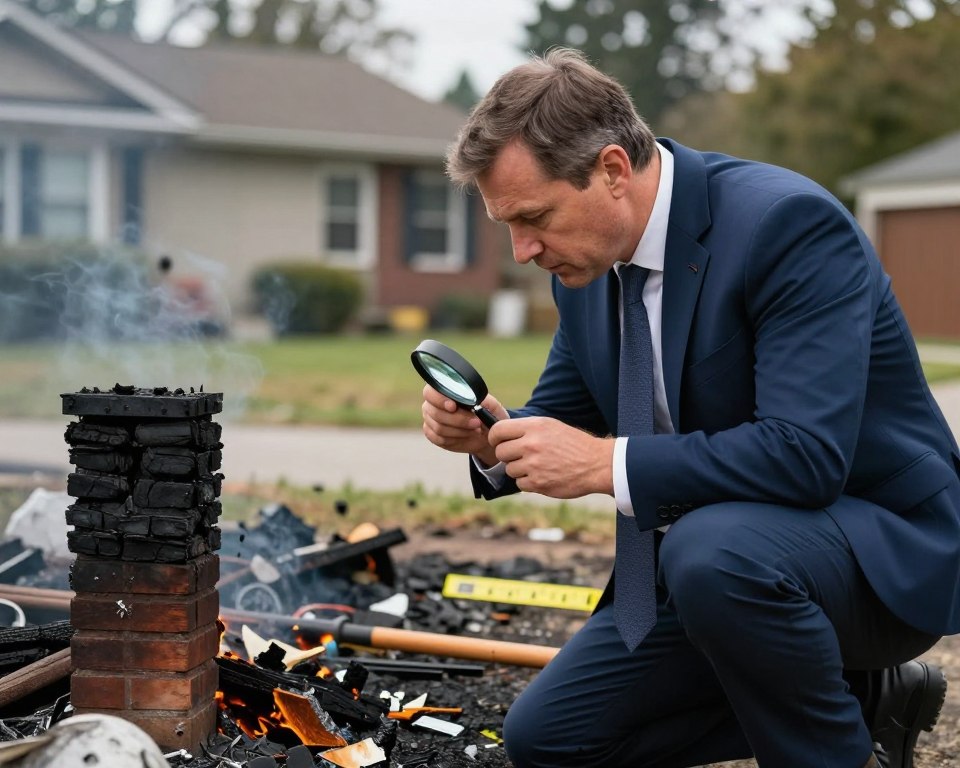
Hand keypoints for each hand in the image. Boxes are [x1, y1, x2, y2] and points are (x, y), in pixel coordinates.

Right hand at [421, 384, 507, 466]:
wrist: (485, 433)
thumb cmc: (486, 414)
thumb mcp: (490, 406)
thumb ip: (482, 399)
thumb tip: (473, 398)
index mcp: (442, 390)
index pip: (430, 392)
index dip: (440, 400)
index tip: (453, 407)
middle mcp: (432, 404)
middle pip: (435, 412)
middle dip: (458, 419)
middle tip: (476, 422)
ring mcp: (430, 420)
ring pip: (439, 427)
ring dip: (459, 430)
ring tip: (474, 429)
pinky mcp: (432, 435)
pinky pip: (438, 439)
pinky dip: (455, 438)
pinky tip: (465, 435)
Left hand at [488, 416, 614, 498]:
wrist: (597, 464)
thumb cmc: (574, 444)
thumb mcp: (551, 426)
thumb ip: (527, 429)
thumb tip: (503, 434)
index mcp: (534, 427)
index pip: (498, 430)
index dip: (495, 437)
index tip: (499, 442)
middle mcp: (531, 444)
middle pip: (500, 452)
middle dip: (508, 456)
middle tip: (522, 456)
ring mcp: (533, 465)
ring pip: (509, 469)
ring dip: (520, 470)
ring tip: (538, 466)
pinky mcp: (537, 483)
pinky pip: (519, 483)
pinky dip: (528, 482)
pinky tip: (543, 476)